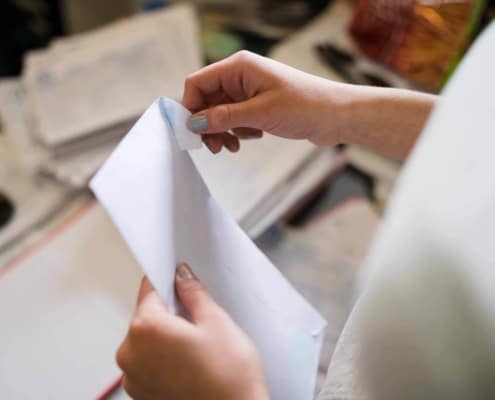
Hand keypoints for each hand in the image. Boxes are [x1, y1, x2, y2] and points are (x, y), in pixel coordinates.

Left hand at [117, 263, 269, 399]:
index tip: (178, 278)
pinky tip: (191, 363)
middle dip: (170, 312)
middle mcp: (130, 353)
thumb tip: (182, 276)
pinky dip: (165, 357)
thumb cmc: (228, 376)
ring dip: (167, 336)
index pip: (149, 289)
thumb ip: (193, 292)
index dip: (168, 280)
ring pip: (148, 339)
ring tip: (198, 347)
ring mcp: (133, 378)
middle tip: (199, 321)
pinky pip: (149, 362)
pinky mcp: (142, 394)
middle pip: (147, 315)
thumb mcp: (216, 321)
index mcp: (144, 329)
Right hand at [182, 50, 354, 152]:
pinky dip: (237, 131)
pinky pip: (235, 119)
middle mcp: (241, 76)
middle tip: (214, 148)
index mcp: (239, 68)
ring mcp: (249, 91)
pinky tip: (252, 137)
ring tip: (232, 147)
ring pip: (220, 112)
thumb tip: (194, 123)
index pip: (198, 83)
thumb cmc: (305, 105)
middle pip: (207, 100)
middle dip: (207, 125)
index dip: (191, 107)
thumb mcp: (260, 113)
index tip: (193, 133)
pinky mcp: (258, 105)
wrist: (336, 115)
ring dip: (222, 131)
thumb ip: (224, 117)